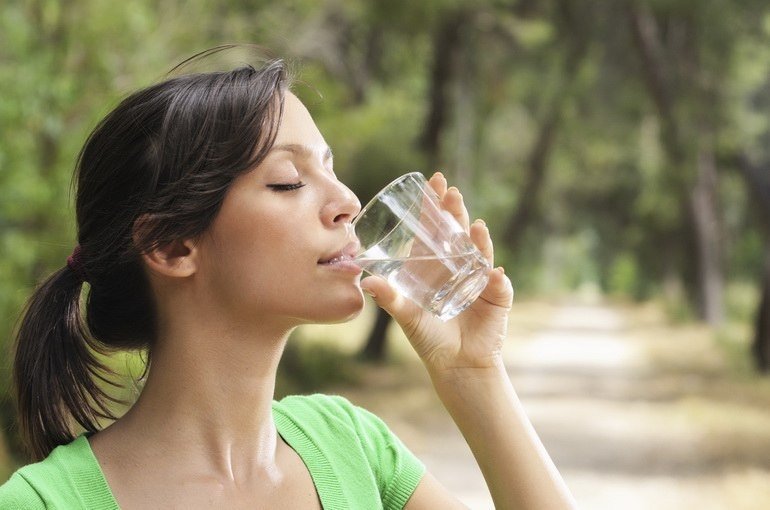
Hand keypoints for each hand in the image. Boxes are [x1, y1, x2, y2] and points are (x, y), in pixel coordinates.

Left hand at [360, 172, 513, 375]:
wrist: (456, 365)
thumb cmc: (429, 338)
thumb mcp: (406, 315)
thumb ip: (389, 298)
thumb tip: (367, 280)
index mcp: (436, 265)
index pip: (436, 227)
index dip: (435, 205)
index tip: (433, 181)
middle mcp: (459, 266)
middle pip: (459, 231)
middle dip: (455, 211)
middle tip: (450, 191)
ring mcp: (480, 278)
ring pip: (480, 251)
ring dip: (477, 237)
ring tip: (473, 224)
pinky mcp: (497, 296)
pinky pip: (497, 284)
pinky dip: (495, 278)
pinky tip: (492, 271)